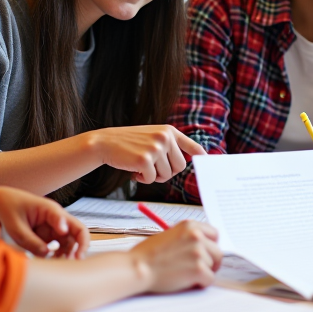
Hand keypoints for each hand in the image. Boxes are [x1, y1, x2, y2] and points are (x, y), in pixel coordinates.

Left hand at [0, 186, 88, 258]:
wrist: (1, 203)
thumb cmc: (9, 209)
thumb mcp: (16, 227)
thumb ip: (31, 241)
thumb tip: (47, 254)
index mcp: (51, 210)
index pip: (70, 223)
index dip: (75, 238)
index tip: (71, 254)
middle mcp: (57, 218)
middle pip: (77, 233)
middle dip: (78, 248)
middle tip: (73, 263)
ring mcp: (53, 227)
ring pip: (69, 242)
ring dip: (68, 254)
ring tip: (59, 266)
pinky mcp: (48, 235)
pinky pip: (59, 246)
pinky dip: (58, 255)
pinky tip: (51, 262)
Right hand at [91, 125, 206, 184]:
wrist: (105, 143)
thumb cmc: (129, 143)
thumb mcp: (151, 137)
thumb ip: (168, 145)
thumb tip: (186, 162)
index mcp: (169, 131)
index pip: (192, 145)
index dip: (200, 156)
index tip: (207, 162)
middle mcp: (165, 137)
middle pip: (180, 167)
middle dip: (167, 173)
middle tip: (153, 170)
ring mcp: (155, 148)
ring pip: (166, 175)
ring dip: (154, 176)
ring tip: (140, 167)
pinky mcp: (145, 160)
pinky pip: (152, 180)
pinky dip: (143, 179)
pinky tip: (133, 171)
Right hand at [131, 221, 222, 291]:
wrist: (138, 267)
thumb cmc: (149, 254)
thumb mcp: (171, 235)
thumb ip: (189, 237)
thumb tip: (206, 246)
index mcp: (190, 225)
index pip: (214, 234)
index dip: (210, 246)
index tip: (206, 253)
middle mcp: (197, 235)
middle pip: (218, 251)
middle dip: (210, 262)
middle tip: (198, 269)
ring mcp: (198, 252)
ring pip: (213, 267)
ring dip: (202, 273)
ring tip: (184, 274)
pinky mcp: (198, 269)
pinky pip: (209, 280)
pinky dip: (200, 284)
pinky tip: (186, 281)